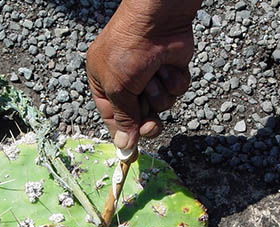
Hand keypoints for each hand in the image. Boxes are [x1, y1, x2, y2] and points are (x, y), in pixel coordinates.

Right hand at [86, 0, 200, 150]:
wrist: (158, 21)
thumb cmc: (128, 50)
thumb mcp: (117, 88)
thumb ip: (123, 119)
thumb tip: (124, 145)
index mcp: (103, 82)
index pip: (112, 117)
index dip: (122, 134)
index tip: (131, 152)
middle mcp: (126, 81)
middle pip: (139, 117)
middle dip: (146, 119)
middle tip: (151, 122)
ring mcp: (150, 76)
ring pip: (160, 106)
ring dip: (159, 95)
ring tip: (154, 75)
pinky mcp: (170, 71)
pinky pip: (176, 92)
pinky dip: (173, 82)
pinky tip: (168, 66)